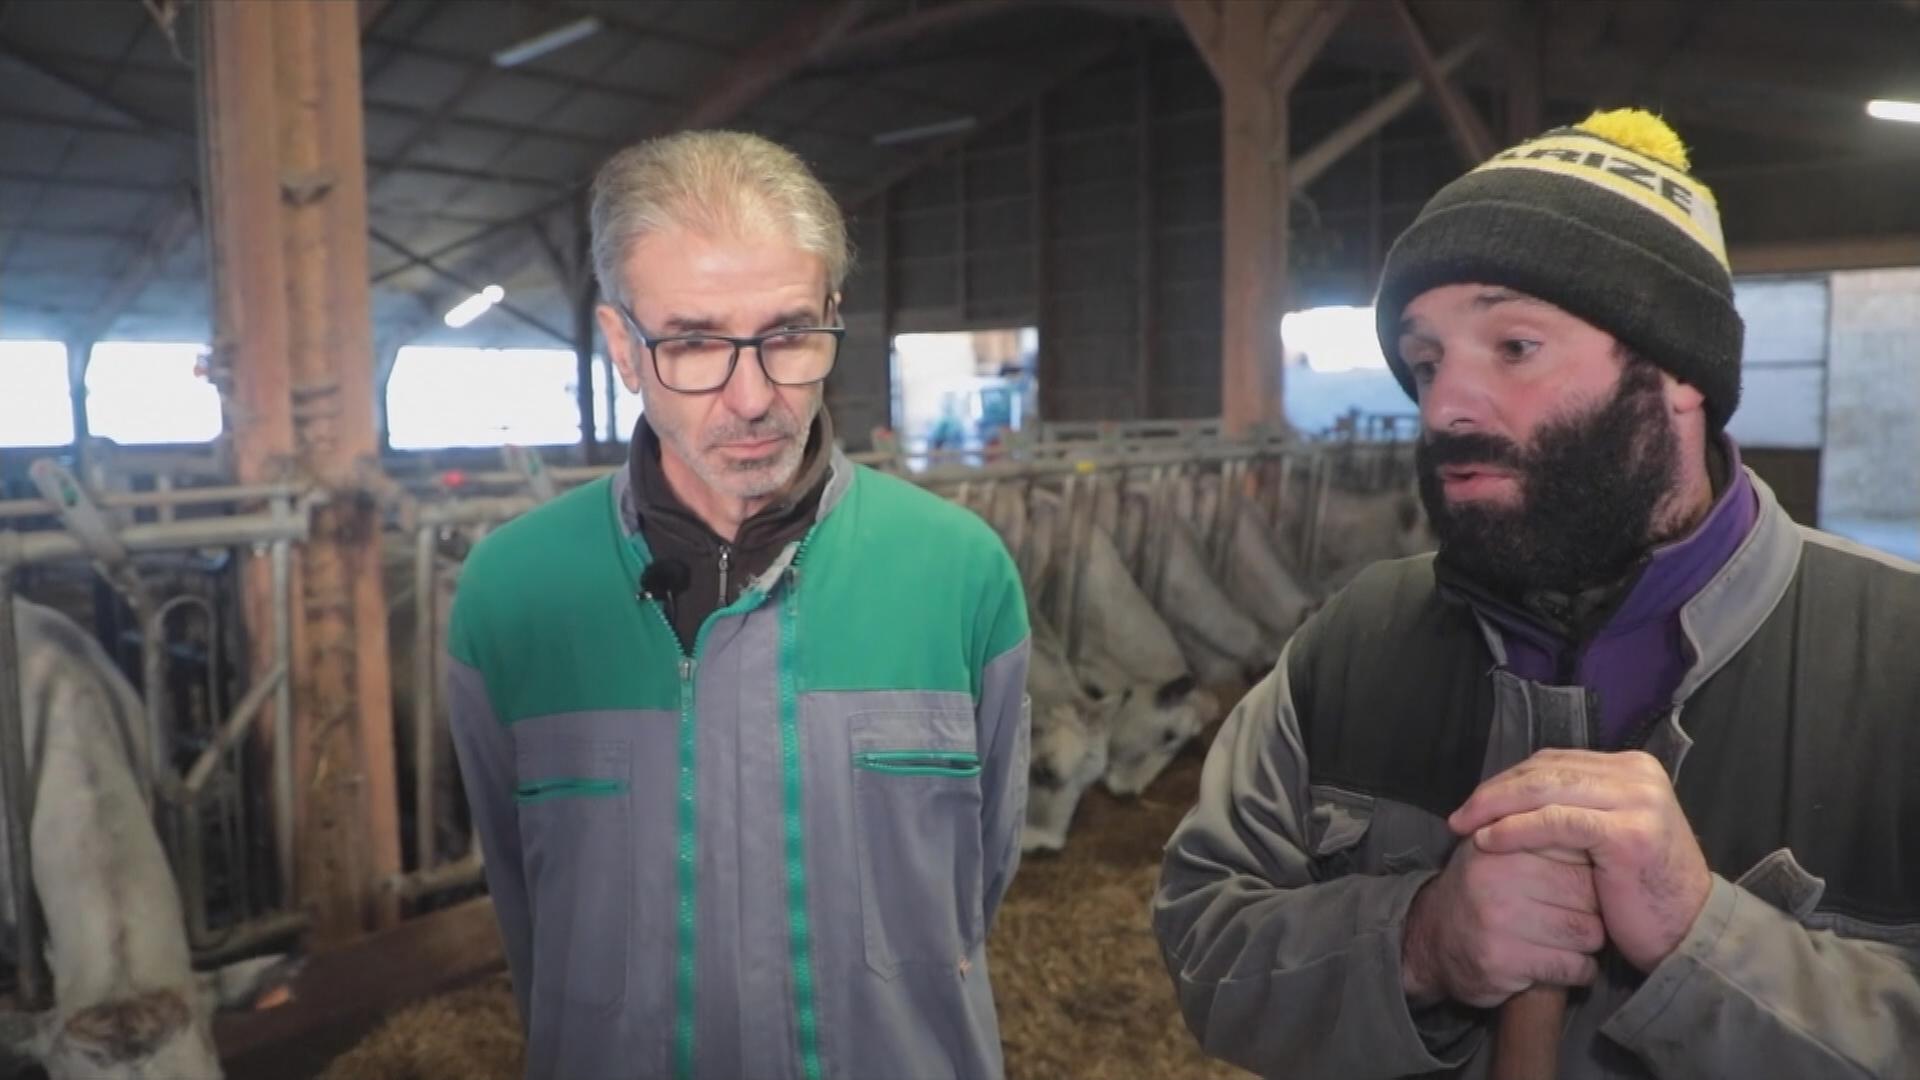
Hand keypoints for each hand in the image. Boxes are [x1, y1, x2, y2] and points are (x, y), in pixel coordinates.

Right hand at [1401, 838, 1603, 1008]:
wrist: (1432, 938)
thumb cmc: (1482, 888)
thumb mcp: (1499, 845)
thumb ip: (1541, 828)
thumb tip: (1601, 822)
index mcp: (1502, 840)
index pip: (1576, 846)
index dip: (1591, 868)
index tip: (1581, 880)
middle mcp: (1497, 874)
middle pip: (1588, 891)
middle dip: (1594, 907)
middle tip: (1577, 913)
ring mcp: (1498, 918)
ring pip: (1587, 931)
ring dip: (1587, 942)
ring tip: (1567, 939)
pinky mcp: (1502, 959)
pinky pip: (1572, 966)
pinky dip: (1578, 970)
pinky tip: (1562, 963)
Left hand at [1450, 749, 1712, 972]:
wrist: (1688, 934)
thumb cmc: (1640, 892)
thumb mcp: (1606, 835)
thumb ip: (1574, 807)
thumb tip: (1511, 793)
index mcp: (1632, 768)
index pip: (1554, 761)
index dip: (1508, 779)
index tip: (1473, 803)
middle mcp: (1638, 774)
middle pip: (1546, 770)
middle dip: (1495, 791)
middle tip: (1458, 816)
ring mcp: (1638, 800)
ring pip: (1546, 790)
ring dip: (1496, 807)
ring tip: (1463, 827)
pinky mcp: (1629, 832)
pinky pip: (1557, 822)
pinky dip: (1517, 829)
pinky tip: (1487, 841)